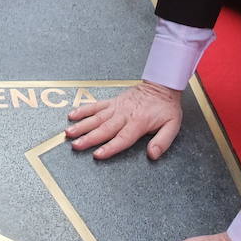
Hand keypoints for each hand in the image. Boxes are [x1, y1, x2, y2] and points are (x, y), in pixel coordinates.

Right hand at [65, 81, 182, 159]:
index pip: (122, 138)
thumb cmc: (166, 107)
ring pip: (96, 118)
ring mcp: (116, 107)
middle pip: (104, 129)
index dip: (109, 147)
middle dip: (89, 138)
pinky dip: (83, 110)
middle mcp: (124, 115)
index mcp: (138, 122)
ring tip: (69, 133)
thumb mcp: (172, 126)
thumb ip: (162, 141)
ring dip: (82, 125)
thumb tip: (152, 155)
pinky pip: (96, 106)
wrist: (162, 85)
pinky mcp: (112, 102)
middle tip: (75, 145)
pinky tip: (72, 115)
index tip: (97, 155)